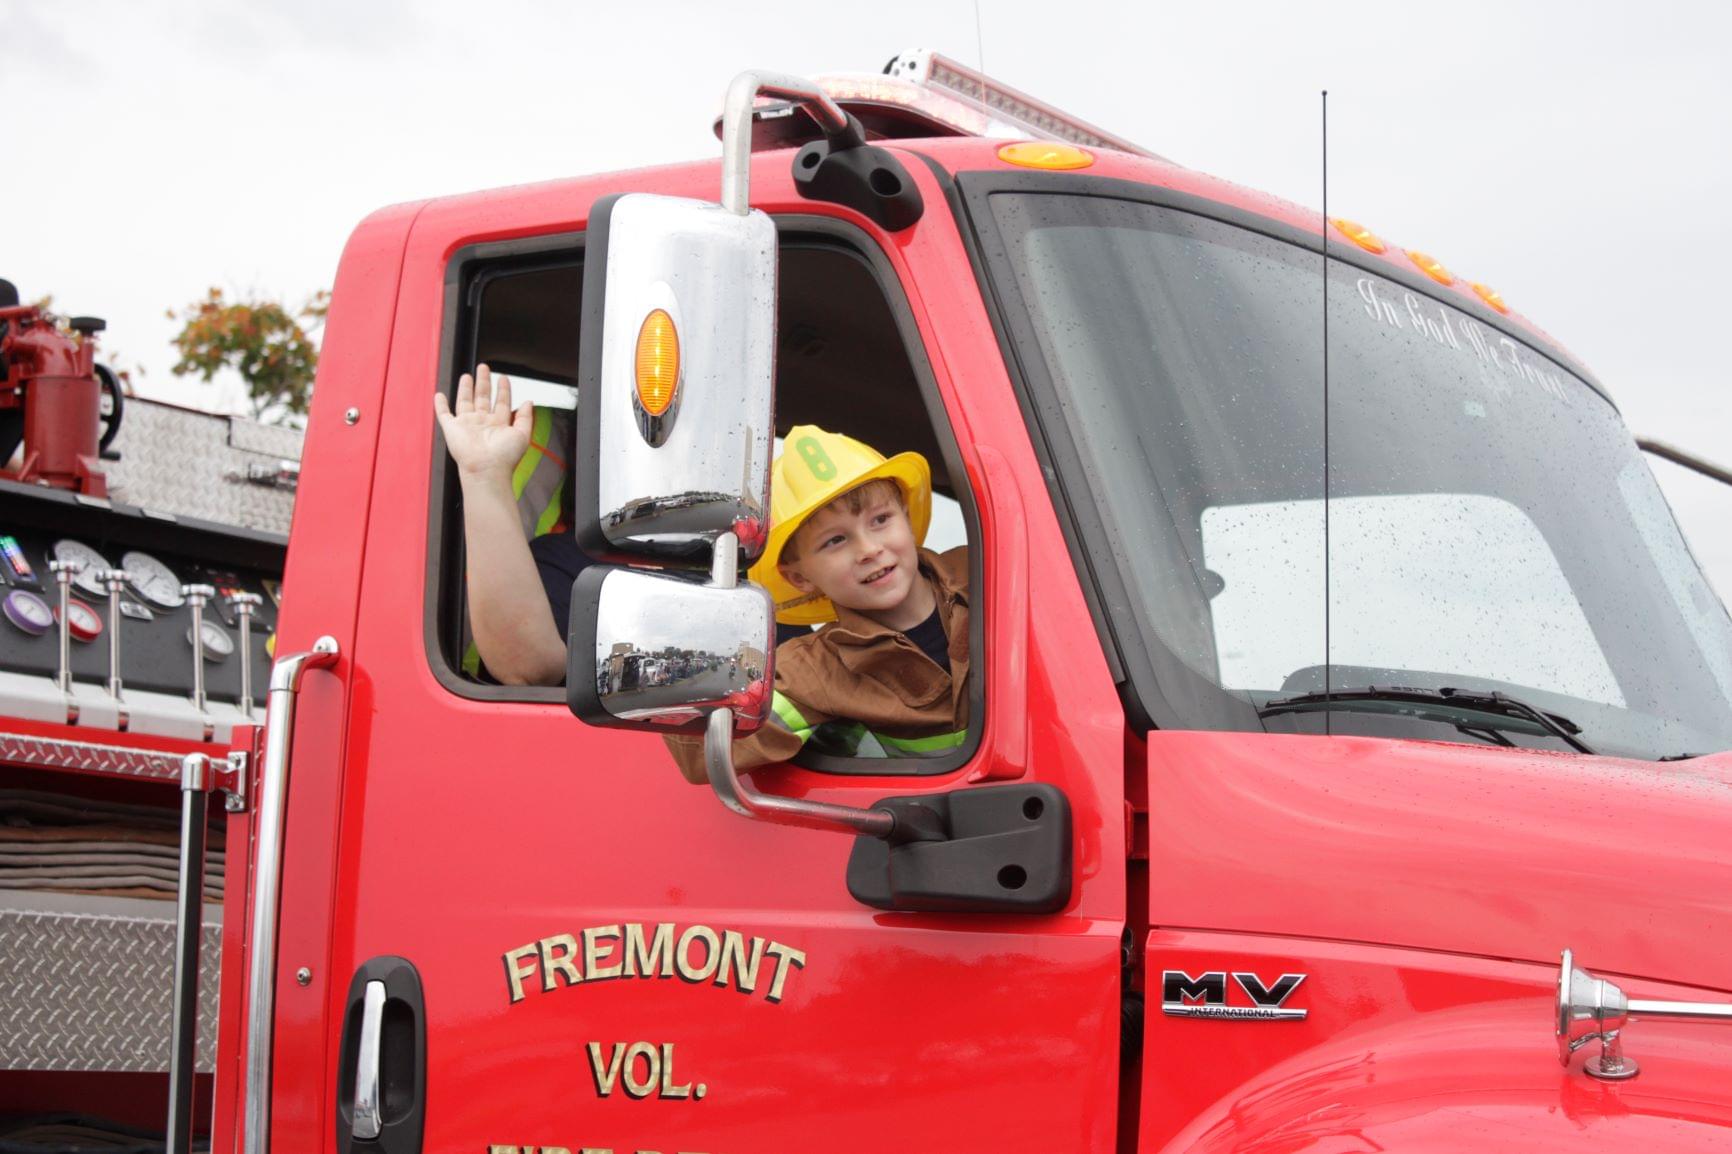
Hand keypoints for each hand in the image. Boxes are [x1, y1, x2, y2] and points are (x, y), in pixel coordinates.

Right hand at [434, 364, 531, 481]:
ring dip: (466, 388)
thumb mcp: (522, 434)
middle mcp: (482, 423)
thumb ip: (525, 417)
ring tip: (467, 375)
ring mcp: (467, 425)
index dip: (503, 389)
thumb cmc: (505, 457)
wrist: (487, 469)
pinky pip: (444, 414)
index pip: (501, 402)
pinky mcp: (452, 428)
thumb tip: (529, 401)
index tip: (503, 378)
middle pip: (482, 397)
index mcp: (498, 424)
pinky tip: (439, 395)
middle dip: (484, 382)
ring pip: (465, 401)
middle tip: (484, 367)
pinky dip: (440, 404)